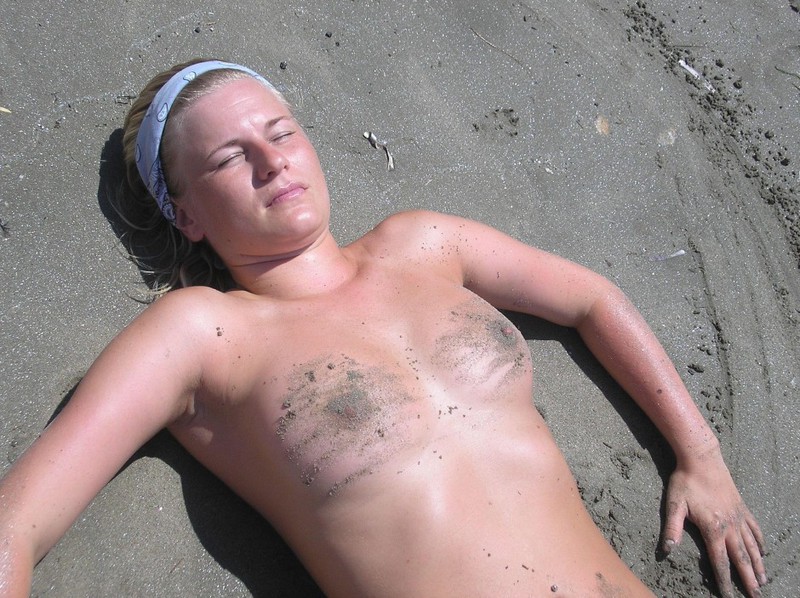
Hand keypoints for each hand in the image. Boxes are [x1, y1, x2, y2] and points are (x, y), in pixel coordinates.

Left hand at [662, 450, 766, 596]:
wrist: (702, 458)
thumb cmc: (685, 481)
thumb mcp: (674, 504)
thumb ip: (671, 528)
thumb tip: (666, 550)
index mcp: (713, 528)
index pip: (720, 561)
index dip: (724, 581)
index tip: (729, 596)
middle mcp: (730, 526)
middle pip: (742, 558)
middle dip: (748, 580)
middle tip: (756, 597)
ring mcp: (738, 517)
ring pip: (752, 546)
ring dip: (758, 565)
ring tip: (763, 582)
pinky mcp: (742, 507)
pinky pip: (755, 529)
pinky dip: (760, 542)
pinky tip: (763, 552)